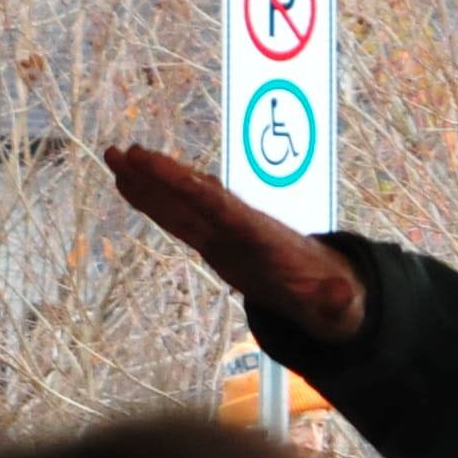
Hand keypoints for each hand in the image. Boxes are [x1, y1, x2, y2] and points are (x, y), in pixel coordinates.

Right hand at [103, 144, 367, 342]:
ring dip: (147, 182)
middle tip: (122, 151)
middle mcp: (237, 226)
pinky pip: (177, 220)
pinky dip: (152, 203)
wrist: (330, 293)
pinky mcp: (215, 243)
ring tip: (113, 157)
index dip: (185, 186)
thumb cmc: (333, 299)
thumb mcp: (339, 306)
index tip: (157, 167)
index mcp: (260, 235)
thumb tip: (344, 297)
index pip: (217, 205)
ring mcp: (224, 233)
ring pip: (179, 203)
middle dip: (159, 174)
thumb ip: (337, 300)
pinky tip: (128, 187)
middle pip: (193, 194)